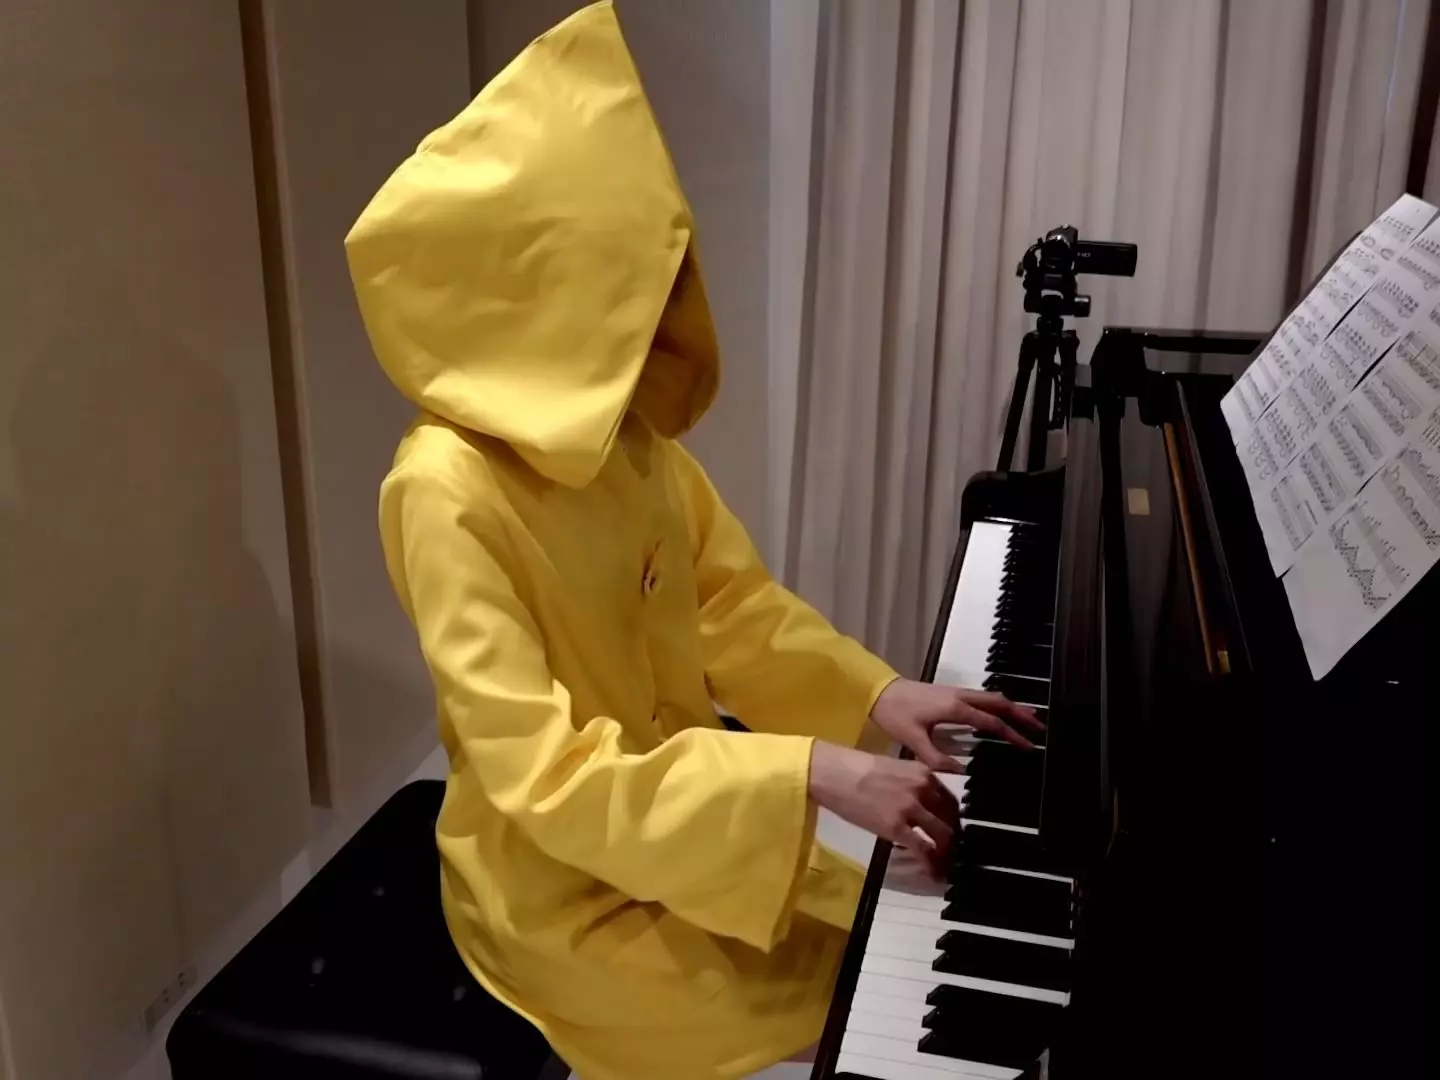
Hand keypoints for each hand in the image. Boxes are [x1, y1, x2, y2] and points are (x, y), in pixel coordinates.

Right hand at [808, 741, 957, 875]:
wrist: (833, 774)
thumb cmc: (854, 768)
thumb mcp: (893, 769)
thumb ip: (911, 784)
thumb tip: (917, 802)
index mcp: (923, 772)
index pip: (949, 798)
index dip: (953, 816)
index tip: (951, 827)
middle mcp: (923, 789)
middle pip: (951, 816)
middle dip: (954, 835)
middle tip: (951, 848)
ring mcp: (911, 808)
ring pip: (942, 834)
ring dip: (947, 851)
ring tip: (946, 864)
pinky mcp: (896, 827)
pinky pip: (922, 848)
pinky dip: (931, 863)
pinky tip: (933, 873)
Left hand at [870, 678, 1044, 768]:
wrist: (879, 691)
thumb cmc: (895, 715)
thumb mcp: (913, 740)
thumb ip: (937, 758)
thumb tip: (962, 772)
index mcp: (954, 709)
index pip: (991, 722)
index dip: (1011, 735)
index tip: (1028, 746)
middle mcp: (960, 696)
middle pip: (999, 703)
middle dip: (1021, 715)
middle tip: (1040, 729)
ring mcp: (956, 692)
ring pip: (992, 697)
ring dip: (1012, 707)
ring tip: (1030, 718)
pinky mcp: (951, 692)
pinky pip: (982, 696)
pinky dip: (998, 704)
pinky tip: (1001, 712)